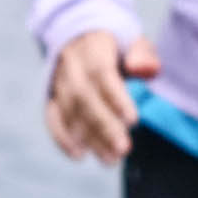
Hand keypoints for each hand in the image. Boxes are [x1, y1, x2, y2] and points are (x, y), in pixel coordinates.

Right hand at [46, 28, 159, 162]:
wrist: (80, 39)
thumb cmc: (117, 48)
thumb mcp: (134, 43)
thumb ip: (143, 55)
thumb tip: (146, 69)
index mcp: (93, 48)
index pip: (102, 74)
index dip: (116, 98)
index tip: (132, 121)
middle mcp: (72, 66)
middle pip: (83, 97)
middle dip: (103, 125)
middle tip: (122, 149)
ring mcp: (59, 82)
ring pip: (69, 111)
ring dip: (88, 137)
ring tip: (110, 159)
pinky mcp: (51, 97)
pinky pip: (52, 118)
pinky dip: (62, 138)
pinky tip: (79, 155)